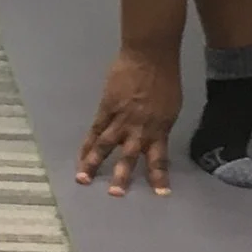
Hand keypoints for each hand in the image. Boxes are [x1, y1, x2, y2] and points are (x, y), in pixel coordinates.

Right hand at [76, 46, 182, 196]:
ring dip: (94, 163)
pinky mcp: (106, 108)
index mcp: (160, 129)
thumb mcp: (171, 106)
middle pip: (130, 157)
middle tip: (115, 194)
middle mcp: (139, 129)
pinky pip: (95, 129)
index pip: (159, 159)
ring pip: (106, 145)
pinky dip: (88, 143)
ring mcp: (120, 119)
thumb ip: (160, 123)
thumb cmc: (166, 78)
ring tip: (83, 179)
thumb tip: (153, 133)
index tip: (161, 195)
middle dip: (122, 176)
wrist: (150, 56)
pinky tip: (81, 155)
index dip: (160, 177)